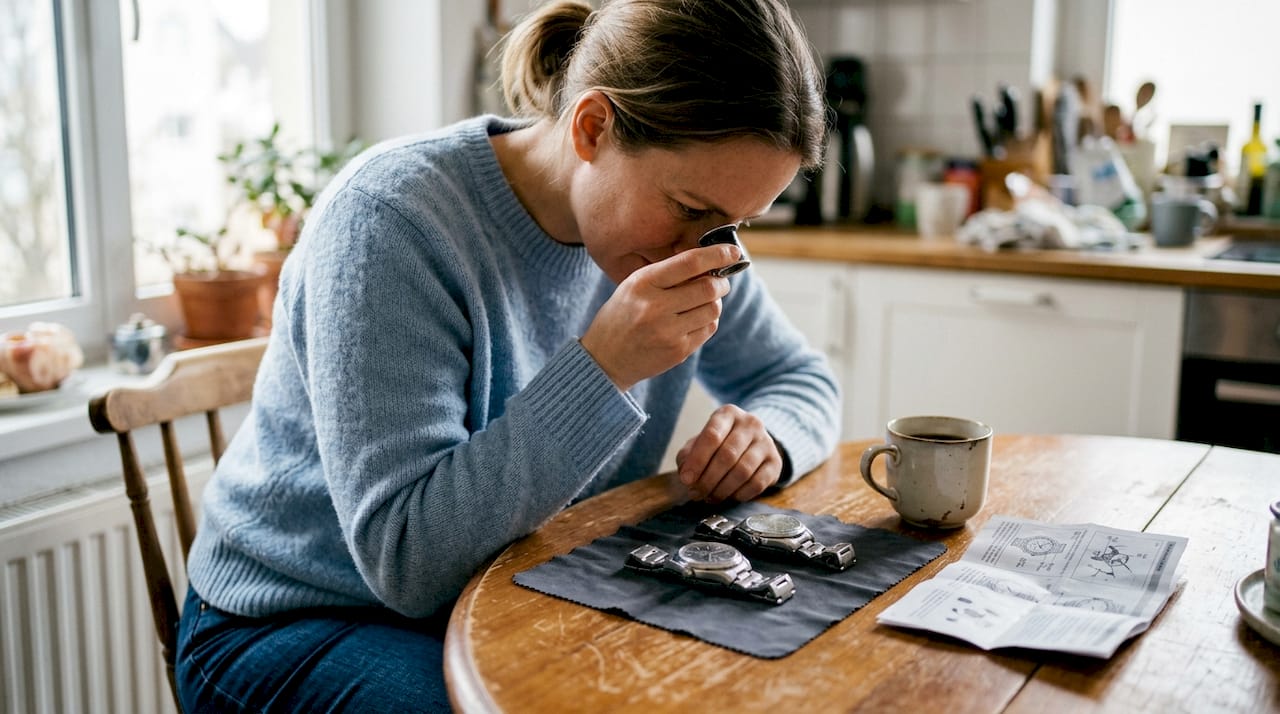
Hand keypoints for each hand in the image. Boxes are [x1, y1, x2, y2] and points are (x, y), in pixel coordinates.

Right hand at [580, 244, 739, 391]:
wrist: (604, 359)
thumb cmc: (622, 315)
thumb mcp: (634, 286)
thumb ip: (667, 274)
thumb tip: (709, 263)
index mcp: (643, 283)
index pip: (690, 262)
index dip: (717, 254)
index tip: (733, 251)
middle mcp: (655, 307)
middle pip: (708, 287)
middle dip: (721, 281)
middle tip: (720, 281)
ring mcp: (668, 331)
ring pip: (713, 309)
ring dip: (715, 302)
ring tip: (703, 301)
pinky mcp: (678, 351)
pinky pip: (709, 328)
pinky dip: (708, 320)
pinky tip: (695, 319)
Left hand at [675, 404, 781, 502]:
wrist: (750, 445)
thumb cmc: (718, 444)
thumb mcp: (698, 444)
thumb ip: (688, 456)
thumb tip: (687, 475)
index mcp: (728, 413)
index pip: (712, 436)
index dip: (697, 460)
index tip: (686, 479)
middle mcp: (750, 423)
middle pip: (727, 455)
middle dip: (708, 479)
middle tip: (697, 493)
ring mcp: (766, 442)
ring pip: (743, 471)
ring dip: (722, 489)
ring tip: (710, 497)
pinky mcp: (775, 462)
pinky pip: (757, 483)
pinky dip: (739, 494)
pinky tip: (729, 496)